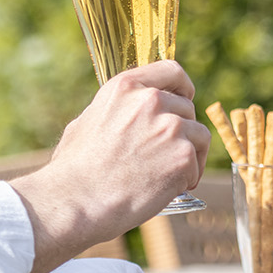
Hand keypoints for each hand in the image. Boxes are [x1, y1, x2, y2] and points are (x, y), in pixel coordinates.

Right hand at [9, 61, 209, 272]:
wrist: (76, 201)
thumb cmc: (73, 169)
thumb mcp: (87, 121)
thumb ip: (116, 110)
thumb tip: (127, 112)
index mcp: (126, 87)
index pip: (171, 71)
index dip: (182, 88)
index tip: (184, 100)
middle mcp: (151, 100)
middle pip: (187, 109)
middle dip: (181, 132)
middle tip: (163, 156)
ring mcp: (170, 126)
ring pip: (198, 136)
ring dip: (188, 155)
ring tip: (167, 176)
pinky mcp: (182, 155)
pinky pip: (196, 164)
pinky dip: (187, 178)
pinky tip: (166, 190)